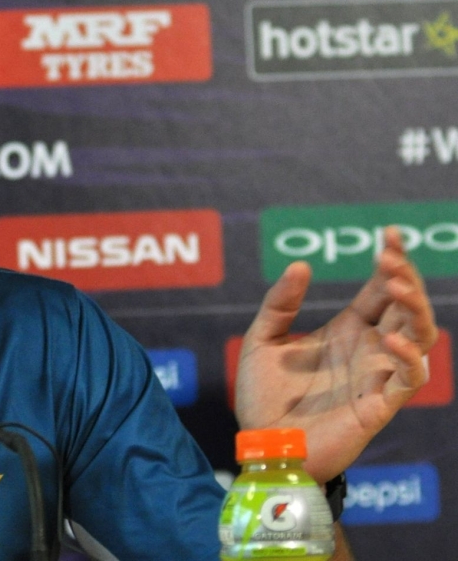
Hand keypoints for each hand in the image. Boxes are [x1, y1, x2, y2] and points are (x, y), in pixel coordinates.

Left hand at [234, 226, 437, 482]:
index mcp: (347, 331)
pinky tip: (390, 337)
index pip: (381, 290)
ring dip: (415, 309)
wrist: (260, 446)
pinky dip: (408, 356)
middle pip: (406, 307)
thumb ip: (279, 304)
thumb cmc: (262, 398)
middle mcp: (368, 350)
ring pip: (420, 338)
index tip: (389, 234)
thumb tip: (302, 264)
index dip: (391, 262)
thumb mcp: (262, 340)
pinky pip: (409, 379)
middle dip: (406, 278)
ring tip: (396, 284)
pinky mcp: (378, 406)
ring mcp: (377, 376)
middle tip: (390, 256)